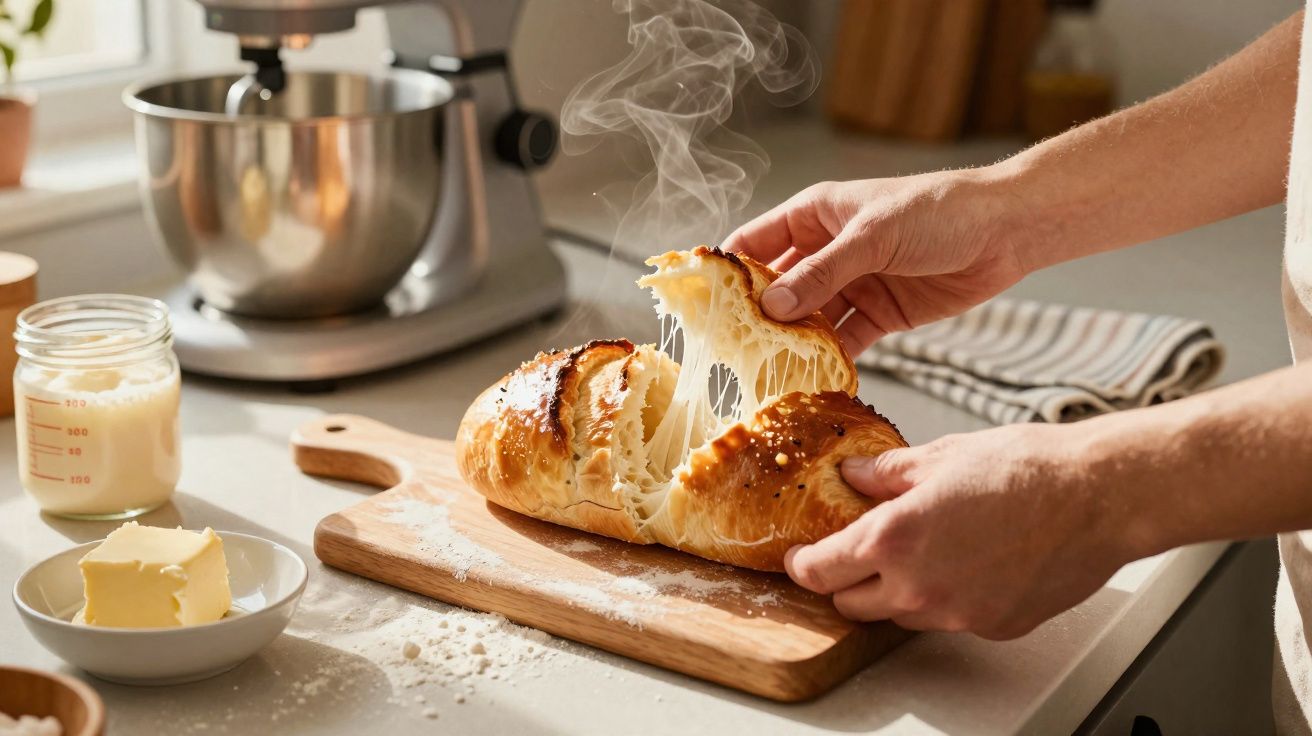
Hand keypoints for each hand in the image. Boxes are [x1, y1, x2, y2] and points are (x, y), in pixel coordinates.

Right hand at [723, 171, 1033, 354]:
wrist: (1006, 229)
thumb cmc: (938, 211)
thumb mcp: (873, 237)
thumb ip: (822, 274)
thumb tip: (772, 308)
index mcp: (814, 215)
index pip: (755, 243)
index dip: (727, 271)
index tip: (700, 304)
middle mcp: (827, 250)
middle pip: (778, 289)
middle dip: (755, 319)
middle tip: (729, 355)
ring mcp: (852, 284)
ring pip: (809, 320)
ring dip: (792, 346)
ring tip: (767, 377)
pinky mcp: (880, 314)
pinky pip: (845, 341)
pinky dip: (830, 361)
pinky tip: (814, 382)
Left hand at [785, 424, 1140, 639]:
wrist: (1097, 497)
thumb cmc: (1025, 469)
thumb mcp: (940, 456)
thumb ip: (885, 474)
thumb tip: (853, 475)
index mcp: (893, 541)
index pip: (820, 573)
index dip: (803, 564)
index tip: (801, 555)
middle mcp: (918, 588)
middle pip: (852, 606)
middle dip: (846, 581)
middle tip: (857, 551)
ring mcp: (956, 614)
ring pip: (900, 616)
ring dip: (896, 591)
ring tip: (924, 549)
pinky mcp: (992, 626)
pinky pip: (949, 618)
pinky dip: (946, 597)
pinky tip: (968, 562)